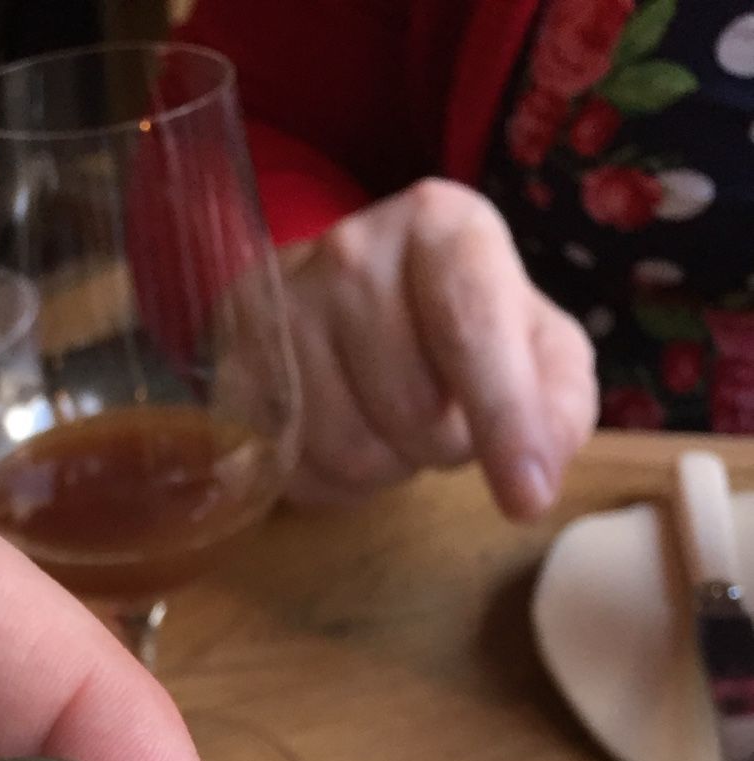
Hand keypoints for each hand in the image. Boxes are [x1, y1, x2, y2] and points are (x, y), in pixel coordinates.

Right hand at [279, 179, 597, 519]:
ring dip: (392, 464)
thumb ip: (559, 397)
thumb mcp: (529, 338)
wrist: (332, 299)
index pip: (472, 327)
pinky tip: (347, 433)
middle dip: (447, 444)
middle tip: (444, 413)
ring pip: (356, 453)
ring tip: (392, 419)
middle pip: (417, 412)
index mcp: (439, 225)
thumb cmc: (449, 320)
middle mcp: (352, 253)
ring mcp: (283, 314)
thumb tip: (542, 469)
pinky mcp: (238, 374)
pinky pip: (304, 473)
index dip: (506, 418)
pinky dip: (339, 480)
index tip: (529, 499)